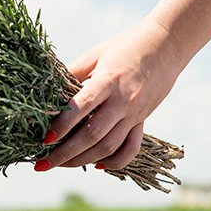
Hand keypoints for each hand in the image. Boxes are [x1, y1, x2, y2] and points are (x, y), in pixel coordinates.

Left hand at [37, 18, 186, 170]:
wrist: (166, 45)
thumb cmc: (126, 45)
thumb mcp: (96, 53)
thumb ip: (72, 71)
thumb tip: (47, 90)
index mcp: (108, 81)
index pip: (81, 108)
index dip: (61, 126)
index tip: (44, 139)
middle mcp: (122, 101)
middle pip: (92, 135)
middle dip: (65, 153)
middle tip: (43, 163)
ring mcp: (134, 114)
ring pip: (109, 147)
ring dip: (83, 160)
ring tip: (62, 165)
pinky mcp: (143, 120)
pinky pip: (131, 148)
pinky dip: (115, 162)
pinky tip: (97, 165)